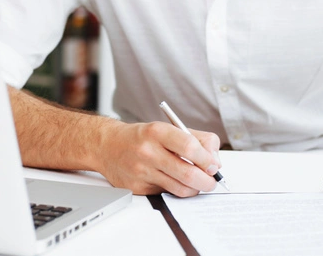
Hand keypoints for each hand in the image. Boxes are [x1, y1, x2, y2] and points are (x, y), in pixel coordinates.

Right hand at [95, 121, 221, 196]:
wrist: (108, 146)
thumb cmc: (143, 137)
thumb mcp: (169, 128)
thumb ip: (197, 140)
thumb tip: (214, 162)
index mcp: (157, 131)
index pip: (190, 147)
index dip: (207, 159)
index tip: (213, 165)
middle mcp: (148, 151)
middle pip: (187, 173)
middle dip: (207, 181)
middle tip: (212, 181)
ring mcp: (141, 171)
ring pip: (179, 188)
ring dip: (195, 189)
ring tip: (198, 184)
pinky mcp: (138, 187)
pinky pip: (166, 193)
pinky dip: (177, 190)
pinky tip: (175, 182)